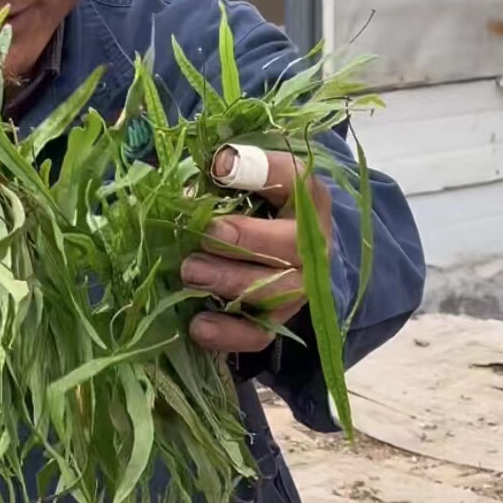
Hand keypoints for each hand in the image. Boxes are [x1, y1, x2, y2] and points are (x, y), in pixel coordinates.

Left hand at [182, 147, 332, 355]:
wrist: (297, 255)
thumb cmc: (265, 209)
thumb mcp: (255, 181)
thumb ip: (233, 172)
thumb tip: (206, 170)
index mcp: (306, 198)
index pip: (294, 180)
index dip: (258, 172)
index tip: (218, 167)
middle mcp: (312, 245)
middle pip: (289, 245)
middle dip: (242, 240)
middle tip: (204, 234)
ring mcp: (298, 288)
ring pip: (274, 291)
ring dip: (230, 282)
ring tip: (190, 272)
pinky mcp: (278, 321)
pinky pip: (259, 335)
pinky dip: (229, 333)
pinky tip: (199, 325)